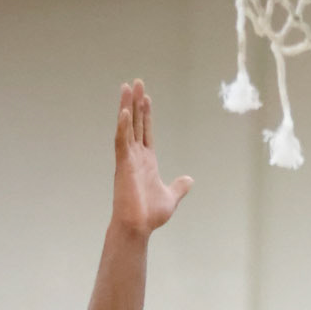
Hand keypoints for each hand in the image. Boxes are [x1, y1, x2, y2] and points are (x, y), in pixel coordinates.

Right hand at [111, 80, 192, 238]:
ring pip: (126, 127)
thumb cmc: (150, 214)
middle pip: (135, 123)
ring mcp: (128, 159)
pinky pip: (121, 142)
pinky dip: (122, 127)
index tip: (146, 96)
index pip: (145, 131)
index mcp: (146, 161)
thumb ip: (179, 187)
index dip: (146, 113)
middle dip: (135, 103)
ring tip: (127, 88)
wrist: (139, 227)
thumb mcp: (170, 197)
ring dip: (126, 107)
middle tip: (135, 82)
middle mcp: (135, 156)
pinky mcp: (123, 166)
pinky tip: (123, 112)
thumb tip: (189, 179)